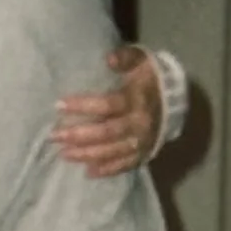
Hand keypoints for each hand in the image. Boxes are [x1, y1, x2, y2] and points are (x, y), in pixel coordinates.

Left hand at [50, 44, 160, 177]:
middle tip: (55, 136)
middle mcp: (139, 124)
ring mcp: (142, 141)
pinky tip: (88, 172)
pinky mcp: (144, 153)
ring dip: (87, 154)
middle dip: (78, 135)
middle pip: (106, 132)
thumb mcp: (140, 61)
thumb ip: (125, 58)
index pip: (106, 105)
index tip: (59, 105)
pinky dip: (107, 170)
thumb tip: (109, 58)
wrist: (176, 99)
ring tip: (64, 154)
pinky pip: (125, 165)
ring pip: (112, 151)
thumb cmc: (149, 78)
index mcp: (136, 100)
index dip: (83, 106)